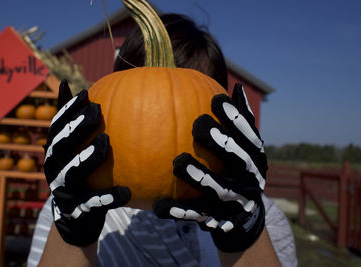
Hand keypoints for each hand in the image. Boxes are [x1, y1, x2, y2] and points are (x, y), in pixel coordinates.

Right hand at [44, 79, 130, 246]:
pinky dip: (107, 198)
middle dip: (77, 127)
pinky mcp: (76, 210)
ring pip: (72, 172)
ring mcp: (63, 189)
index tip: (85, 93)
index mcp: (54, 152)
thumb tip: (66, 82)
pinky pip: (92, 203)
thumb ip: (72, 121)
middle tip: (97, 110)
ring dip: (87, 157)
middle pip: (61, 146)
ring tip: (106, 141)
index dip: (68, 110)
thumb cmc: (81, 175)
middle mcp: (53, 168)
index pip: (57, 127)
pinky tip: (126, 192)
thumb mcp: (75, 150)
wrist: (75, 219)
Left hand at [153, 83, 266, 251]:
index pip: (249, 136)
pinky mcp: (221, 221)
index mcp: (257, 159)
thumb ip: (241, 122)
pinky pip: (198, 215)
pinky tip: (158, 205)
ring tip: (177, 162)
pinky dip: (180, 211)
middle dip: (219, 143)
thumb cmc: (237, 170)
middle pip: (238, 160)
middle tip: (197, 124)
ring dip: (199, 176)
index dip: (235, 118)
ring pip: (219, 189)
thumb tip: (236, 87)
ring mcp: (237, 203)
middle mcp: (251, 180)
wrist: (243, 217)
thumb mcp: (244, 147)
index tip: (216, 99)